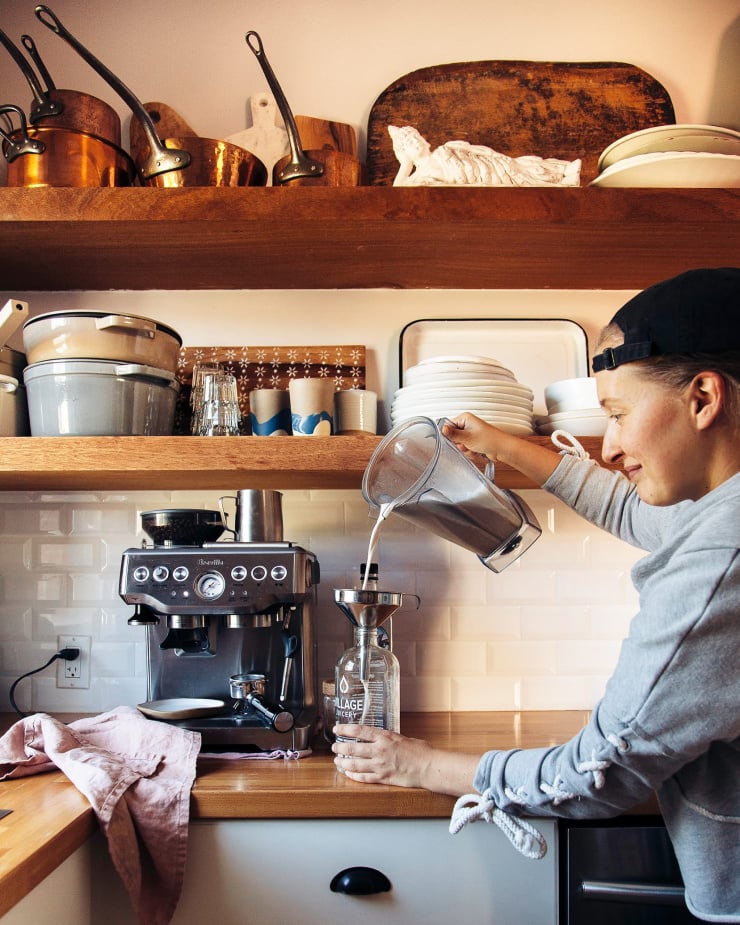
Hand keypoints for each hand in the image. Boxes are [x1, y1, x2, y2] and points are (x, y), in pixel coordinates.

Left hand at [332, 725, 431, 786]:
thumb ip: (390, 739)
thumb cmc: (421, 751)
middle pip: (353, 748)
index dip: (345, 729)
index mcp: (385, 737)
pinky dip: (354, 776)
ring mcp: (380, 765)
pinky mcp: (383, 778)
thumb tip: (383, 739)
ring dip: (344, 763)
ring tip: (337, 762)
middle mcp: (379, 750)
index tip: (337, 729)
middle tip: (334, 747)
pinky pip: (364, 778)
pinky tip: (349, 774)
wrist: (428, 767)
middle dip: (340, 747)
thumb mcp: (403, 738)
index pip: (359, 731)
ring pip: (355, 764)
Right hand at [443, 413, 560, 486]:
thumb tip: (442, 429)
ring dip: (466, 450)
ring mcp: (471, 434)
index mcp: (465, 418)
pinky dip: (471, 453)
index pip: (448, 426)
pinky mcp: (474, 442)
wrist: (502, 449)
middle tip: (467, 445)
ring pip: (460, 445)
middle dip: (460, 445)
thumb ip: (453, 434)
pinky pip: (466, 449)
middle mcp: (467, 425)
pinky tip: (478, 452)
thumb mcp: (467, 437)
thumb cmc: (489, 440)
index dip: (450, 436)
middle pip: (454, 437)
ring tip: (475, 449)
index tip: (455, 441)